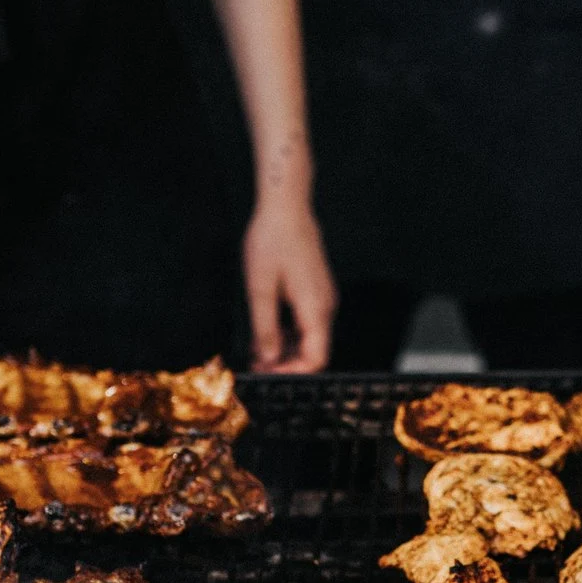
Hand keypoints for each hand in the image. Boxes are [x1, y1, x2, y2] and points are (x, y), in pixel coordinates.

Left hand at [243, 197, 335, 372]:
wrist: (286, 208)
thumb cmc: (272, 242)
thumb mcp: (260, 288)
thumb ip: (265, 327)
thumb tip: (268, 357)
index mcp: (315, 308)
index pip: (316, 358)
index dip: (294, 372)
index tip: (269, 373)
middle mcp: (325, 306)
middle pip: (314, 351)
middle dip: (287, 363)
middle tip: (257, 365)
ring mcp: (323, 298)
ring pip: (309, 337)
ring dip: (286, 348)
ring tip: (256, 351)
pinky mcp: (316, 291)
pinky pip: (306, 322)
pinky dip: (288, 333)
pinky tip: (266, 330)